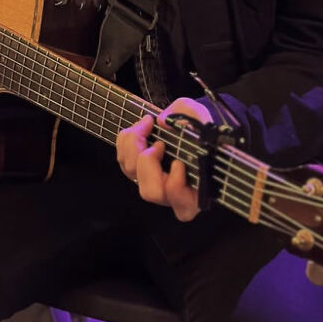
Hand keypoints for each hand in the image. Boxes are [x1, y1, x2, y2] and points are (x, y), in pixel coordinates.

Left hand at [116, 97, 212, 221]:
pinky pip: (123, 160)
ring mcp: (151, 181)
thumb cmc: (198, 126)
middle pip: (152, 192)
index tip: (178, 163)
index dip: (176, 188)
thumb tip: (164, 122)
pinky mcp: (137, 169)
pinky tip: (141, 126)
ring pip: (133, 175)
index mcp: (195, 189)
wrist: (188, 123)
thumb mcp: (200, 115)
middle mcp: (170, 192)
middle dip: (149, 164)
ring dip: (135, 148)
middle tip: (159, 144)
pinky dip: (126, 141)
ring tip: (147, 126)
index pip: (183, 206)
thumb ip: (189, 115)